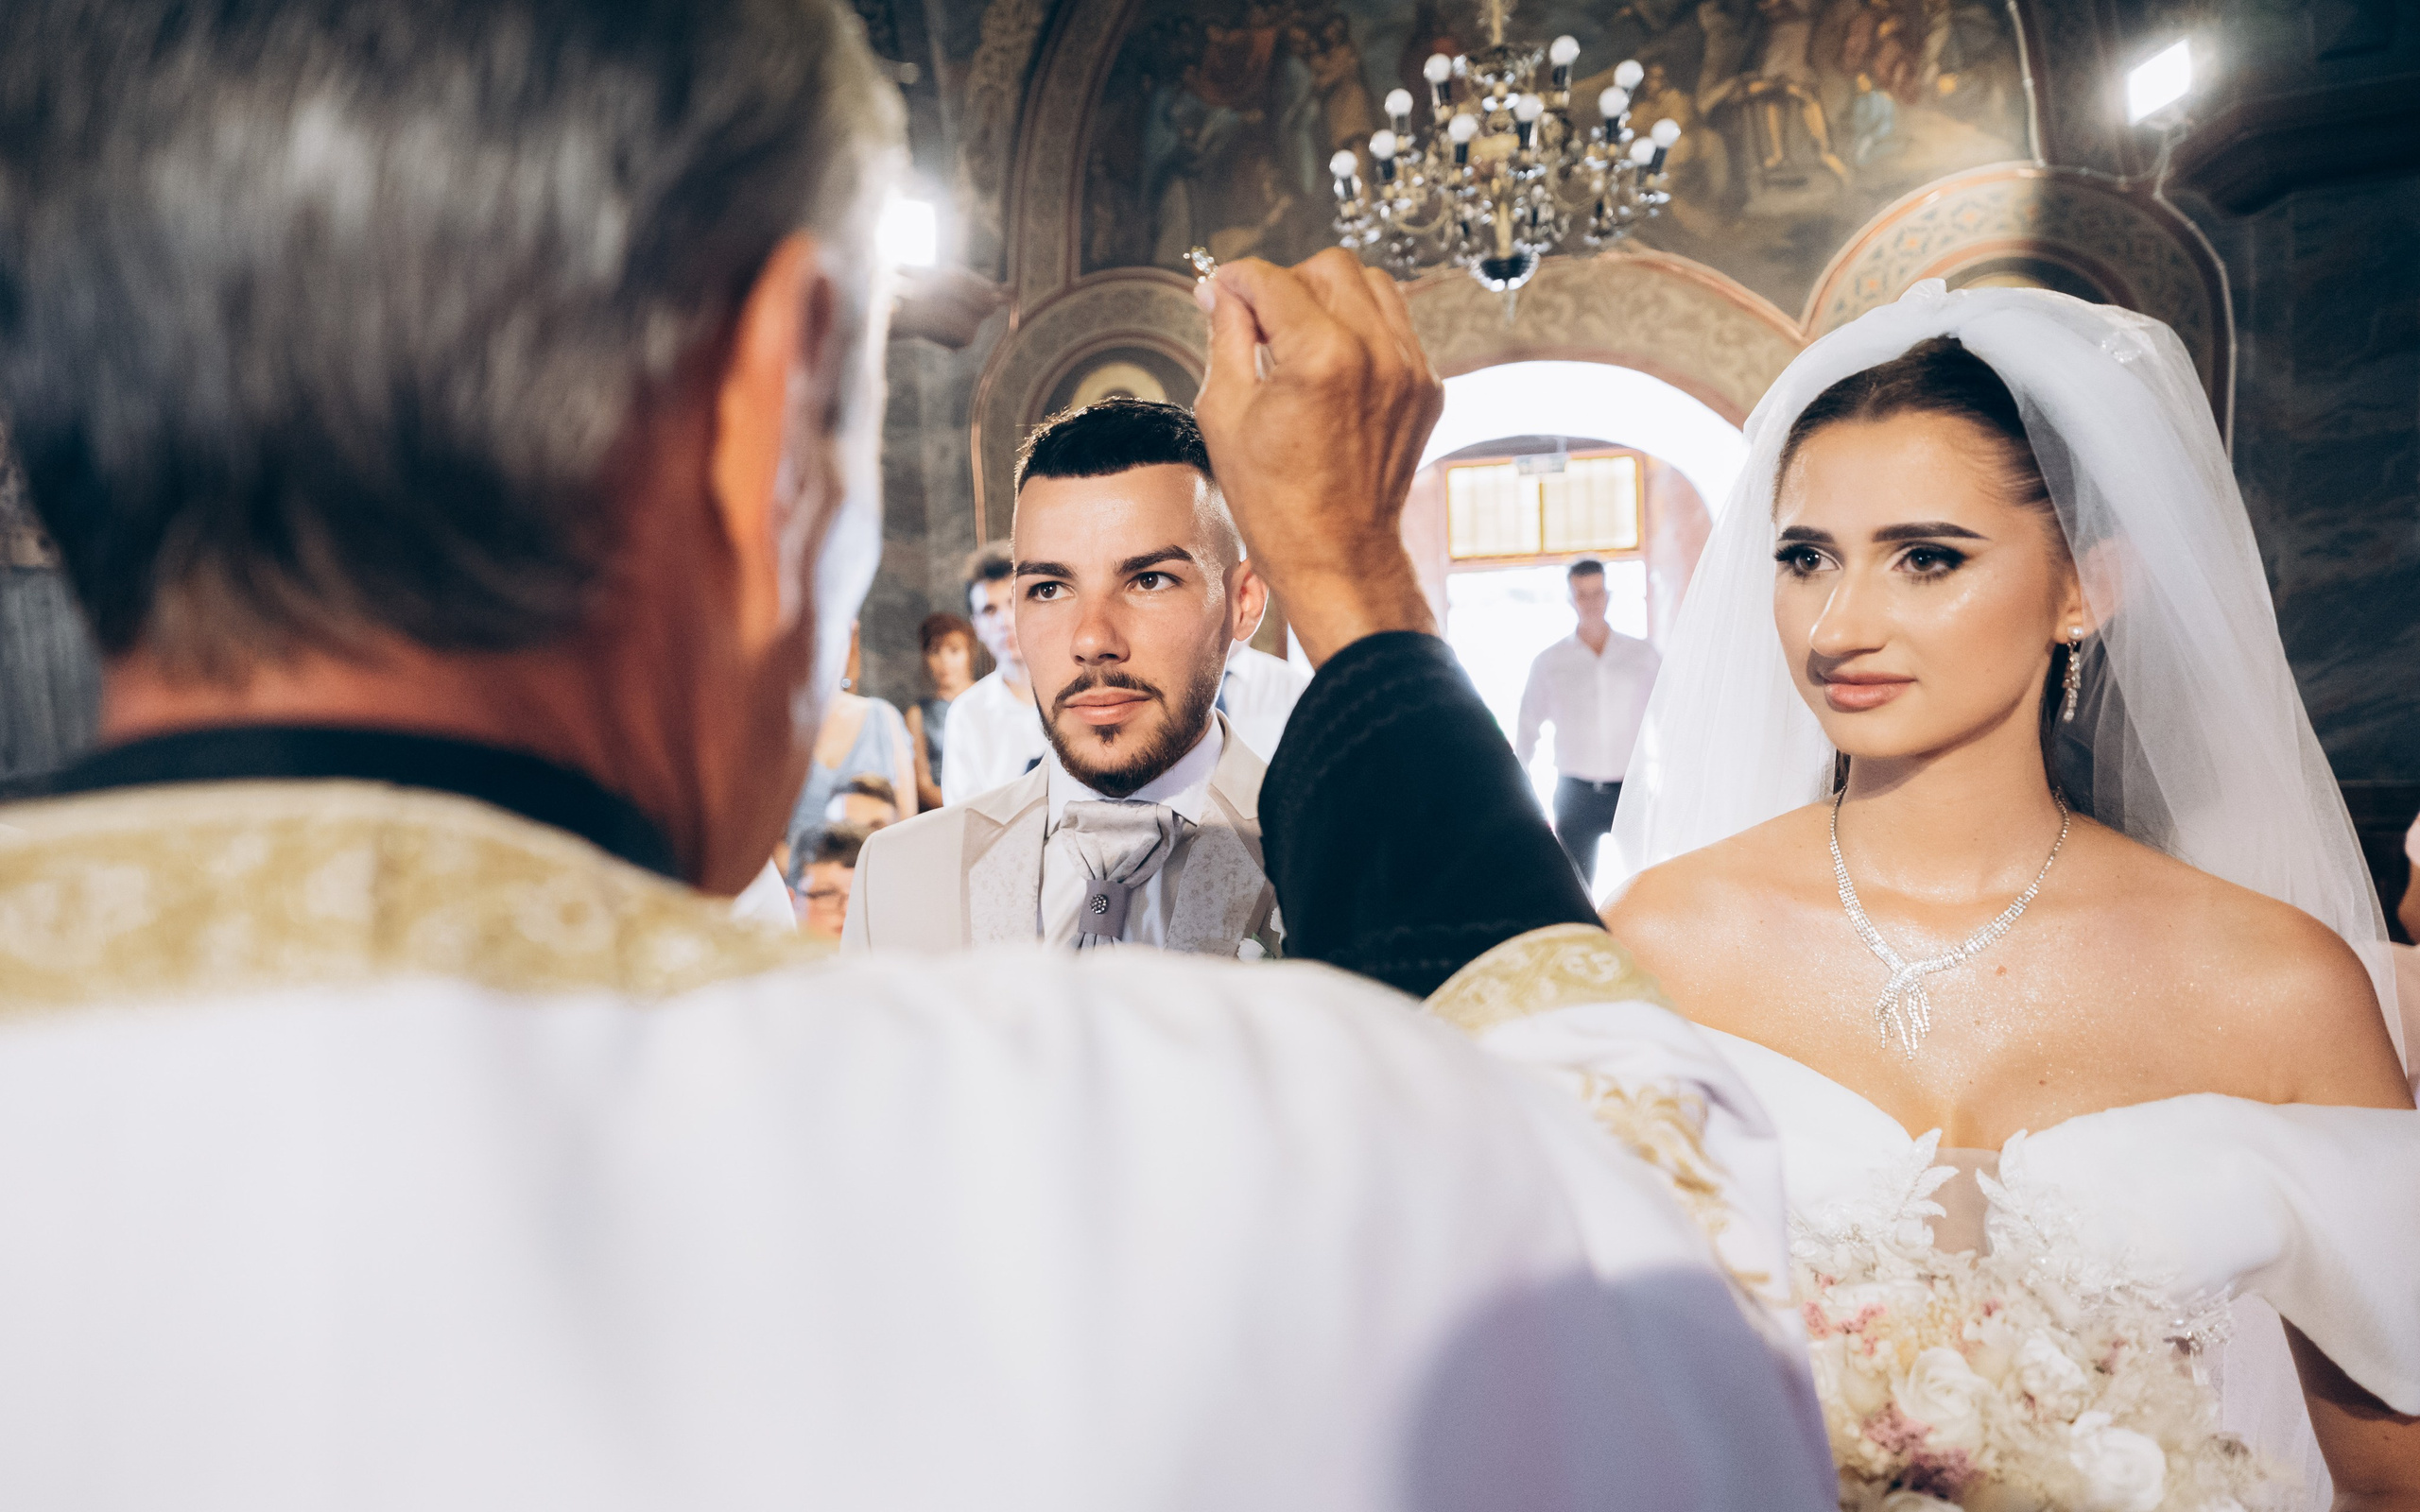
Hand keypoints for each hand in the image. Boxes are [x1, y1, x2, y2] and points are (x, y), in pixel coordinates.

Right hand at [1192, 249, 1442, 664]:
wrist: (1337, 554)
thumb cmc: (1276, 502)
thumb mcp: (1225, 412)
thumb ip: (1225, 335)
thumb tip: (1220, 291)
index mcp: (1322, 357)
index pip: (1273, 279)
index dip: (1236, 278)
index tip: (1220, 288)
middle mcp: (1376, 352)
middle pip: (1328, 267)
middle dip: (1286, 282)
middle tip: (1258, 318)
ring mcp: (1409, 368)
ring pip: (1370, 284)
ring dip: (1328, 297)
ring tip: (1298, 338)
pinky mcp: (1426, 386)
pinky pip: (1393, 325)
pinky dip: (1360, 328)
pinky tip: (1331, 366)